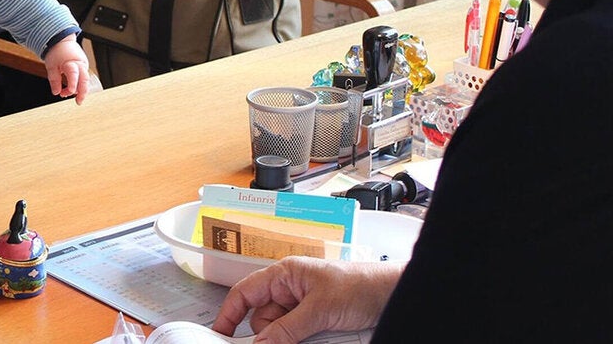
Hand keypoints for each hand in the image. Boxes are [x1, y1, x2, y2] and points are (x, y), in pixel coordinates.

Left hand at [44, 36, 91, 103]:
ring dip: (79, 89)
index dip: (73, 85)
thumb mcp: (51, 66)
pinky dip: (78, 84)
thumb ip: (54, 80)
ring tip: (66, 94)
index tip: (70, 93)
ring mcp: (83, 65)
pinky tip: (70, 89)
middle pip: (85, 80)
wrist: (62, 40)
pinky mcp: (83, 66)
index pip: (74, 75)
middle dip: (83, 92)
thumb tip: (56, 92)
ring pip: (85, 80)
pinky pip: (83, 77)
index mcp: (71, 62)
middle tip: (78, 102)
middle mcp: (80, 64)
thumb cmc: (56, 51)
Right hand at [211, 257, 401, 343]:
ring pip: (280, 333)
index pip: (244, 293)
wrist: (392, 296)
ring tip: (318, 334)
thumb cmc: (361, 285)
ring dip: (291, 340)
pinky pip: (298, 339)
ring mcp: (302, 309)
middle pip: (262, 319)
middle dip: (270, 334)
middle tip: (286, 339)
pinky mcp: (315, 324)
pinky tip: (319, 340)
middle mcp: (290, 290)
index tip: (220, 336)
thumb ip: (287, 329)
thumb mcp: (320, 309)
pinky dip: (303, 343)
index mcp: (284, 274)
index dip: (229, 313)